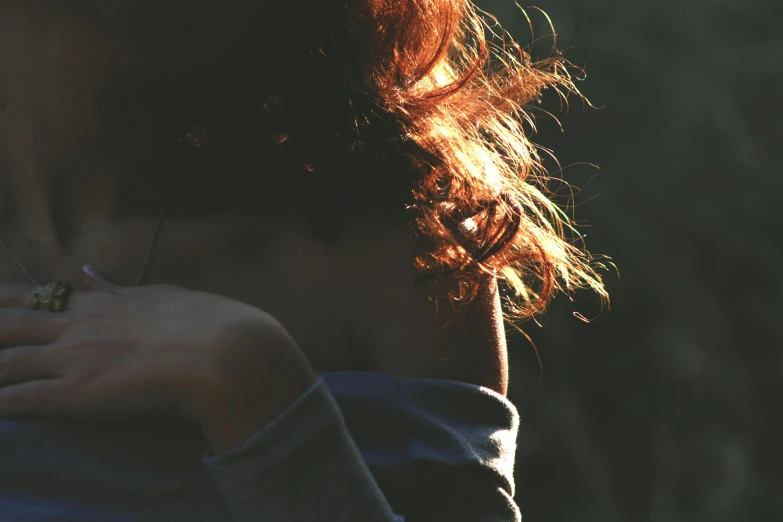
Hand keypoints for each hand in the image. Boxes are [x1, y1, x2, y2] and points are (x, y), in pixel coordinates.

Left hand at [0, 267, 315, 447]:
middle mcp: (82, 327)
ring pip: (7, 360)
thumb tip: (92, 274)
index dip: (8, 301)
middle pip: (11, 322)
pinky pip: (20, 399)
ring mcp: (76, 358)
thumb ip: (123, 289)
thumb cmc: (211, 325)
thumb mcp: (165, 296)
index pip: (43, 297)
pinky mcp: (77, 393)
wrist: (226, 352)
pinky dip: (0, 402)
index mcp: (107, 304)